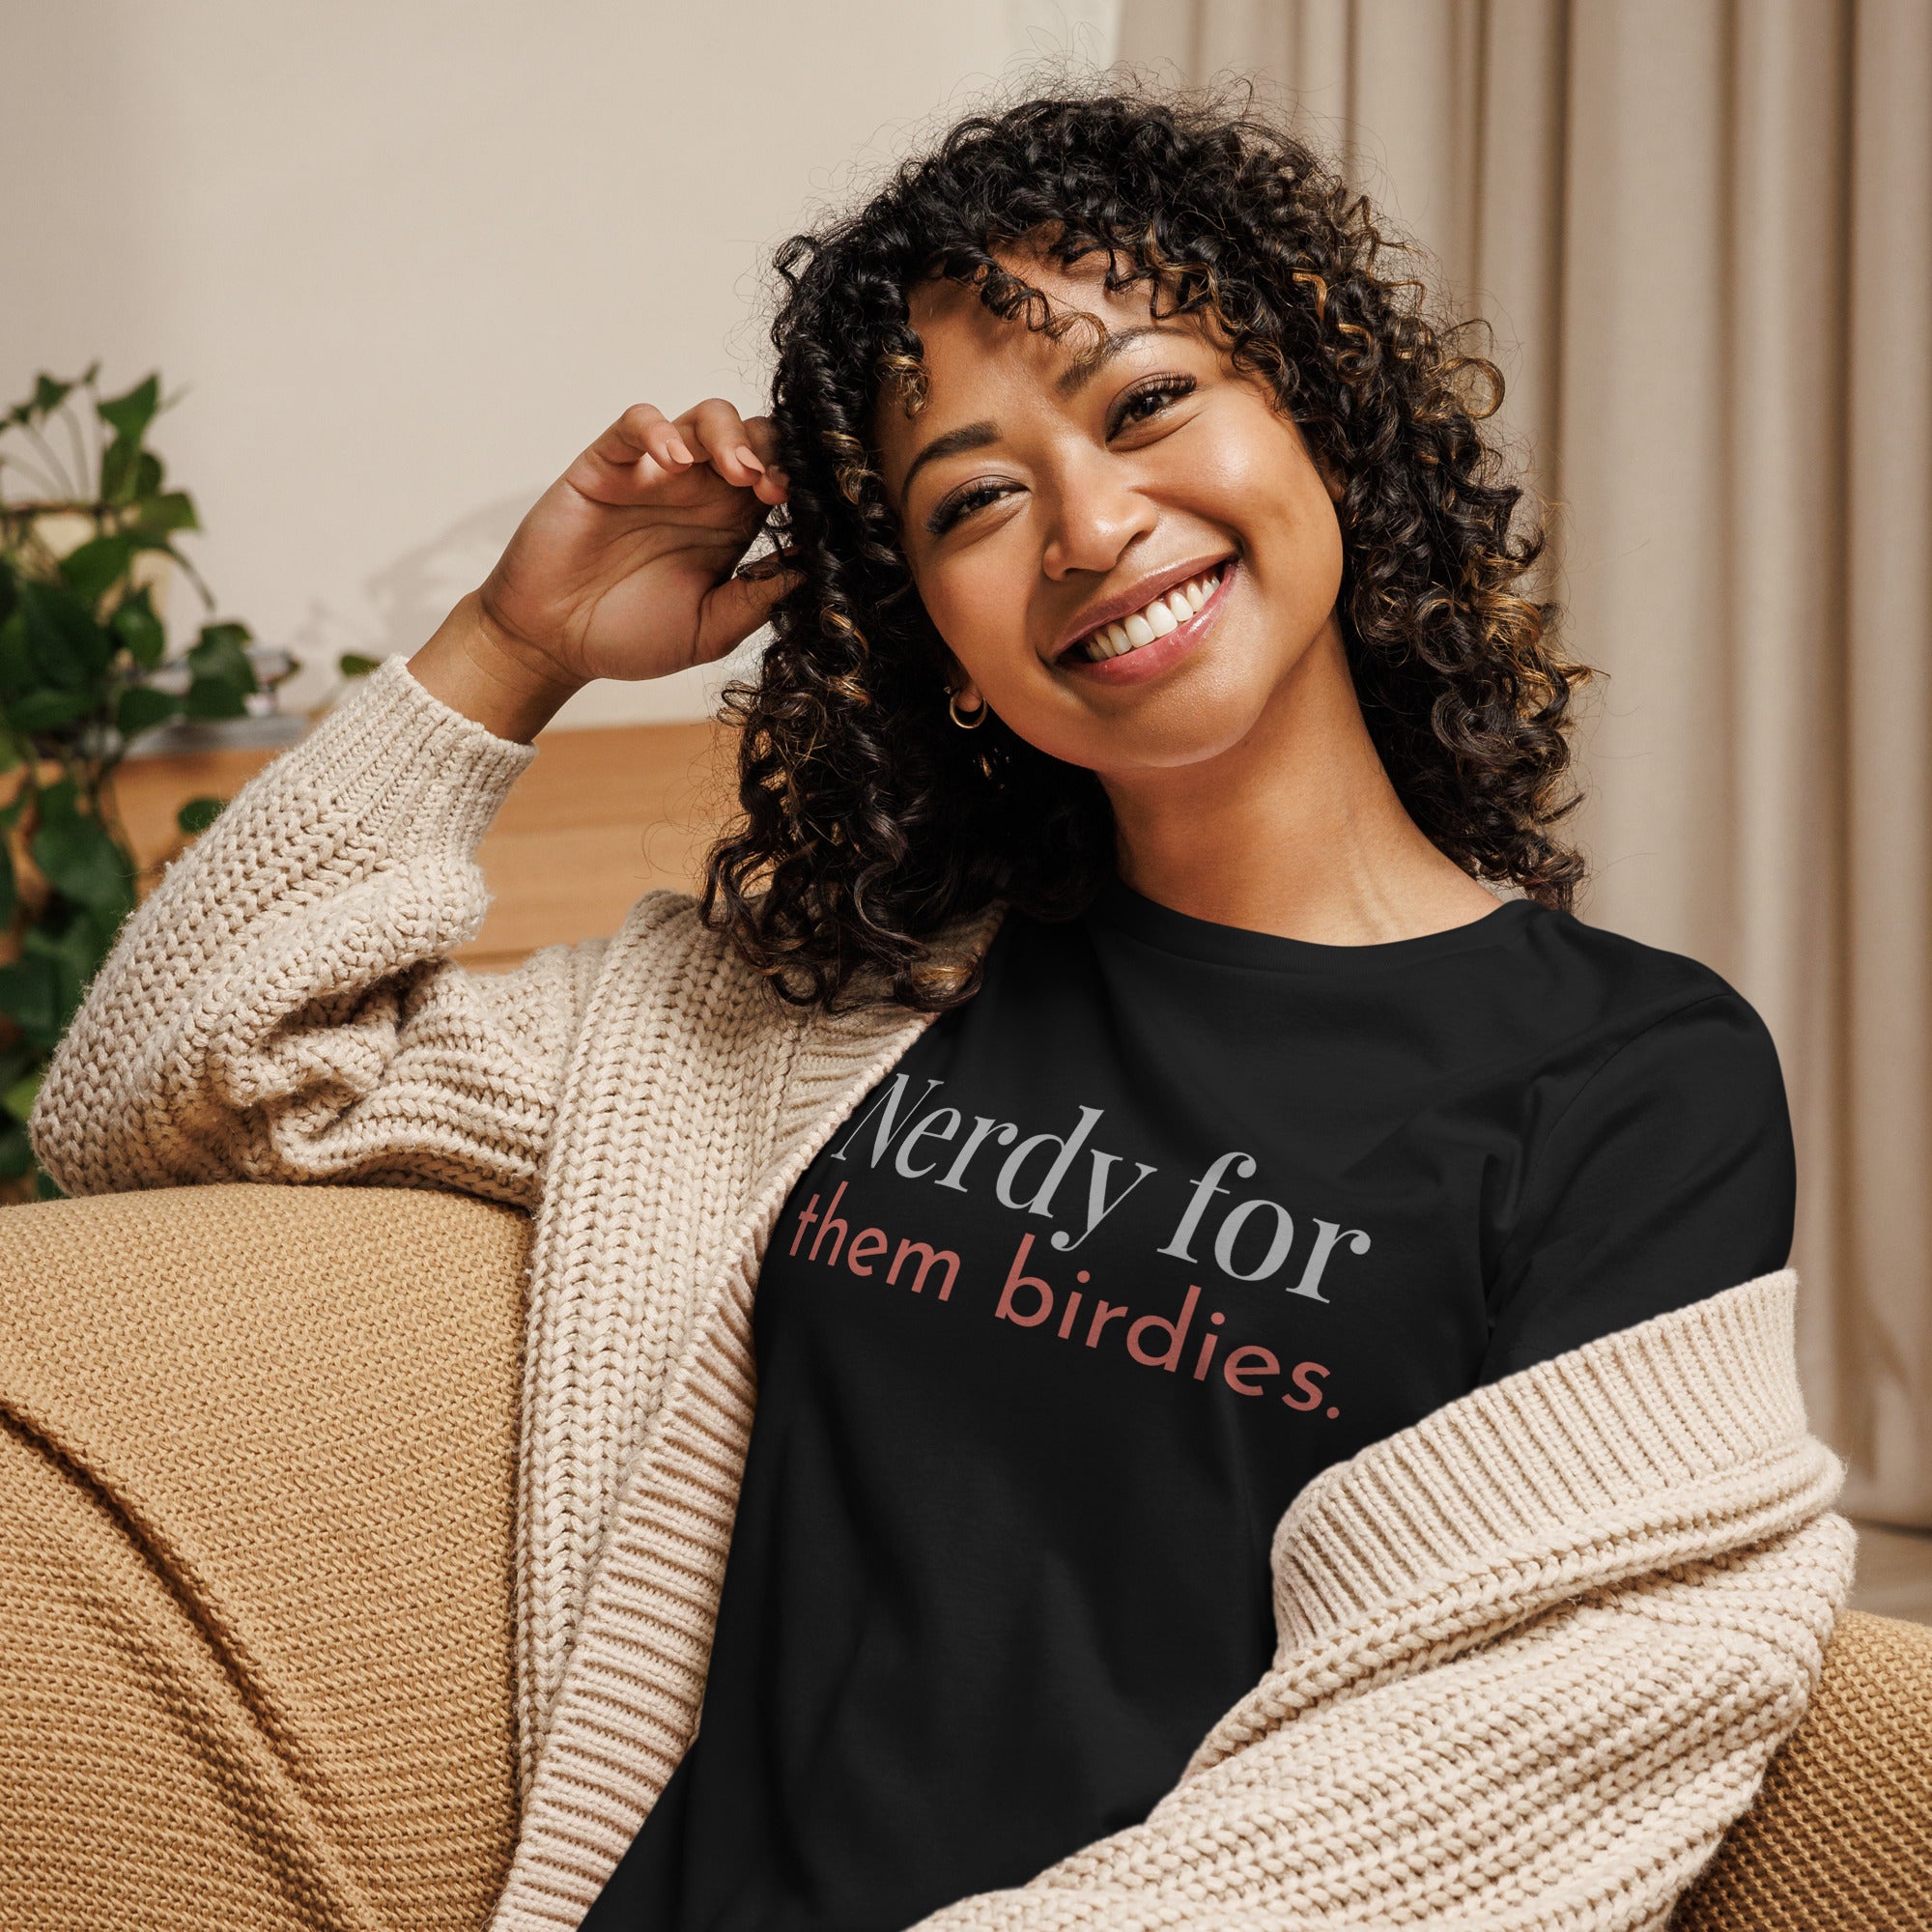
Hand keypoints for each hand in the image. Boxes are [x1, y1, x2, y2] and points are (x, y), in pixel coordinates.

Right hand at [413, 399, 793, 738]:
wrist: (554, 644)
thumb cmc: (629, 638)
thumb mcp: (709, 631)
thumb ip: (755, 601)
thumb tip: (811, 572)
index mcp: (730, 526)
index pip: (778, 479)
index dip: (796, 482)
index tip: (800, 507)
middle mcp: (699, 492)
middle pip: (753, 437)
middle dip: (772, 451)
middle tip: (772, 487)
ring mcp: (654, 473)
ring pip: (704, 418)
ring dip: (729, 435)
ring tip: (737, 471)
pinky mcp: (607, 465)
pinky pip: (636, 423)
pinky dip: (659, 429)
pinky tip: (672, 461)